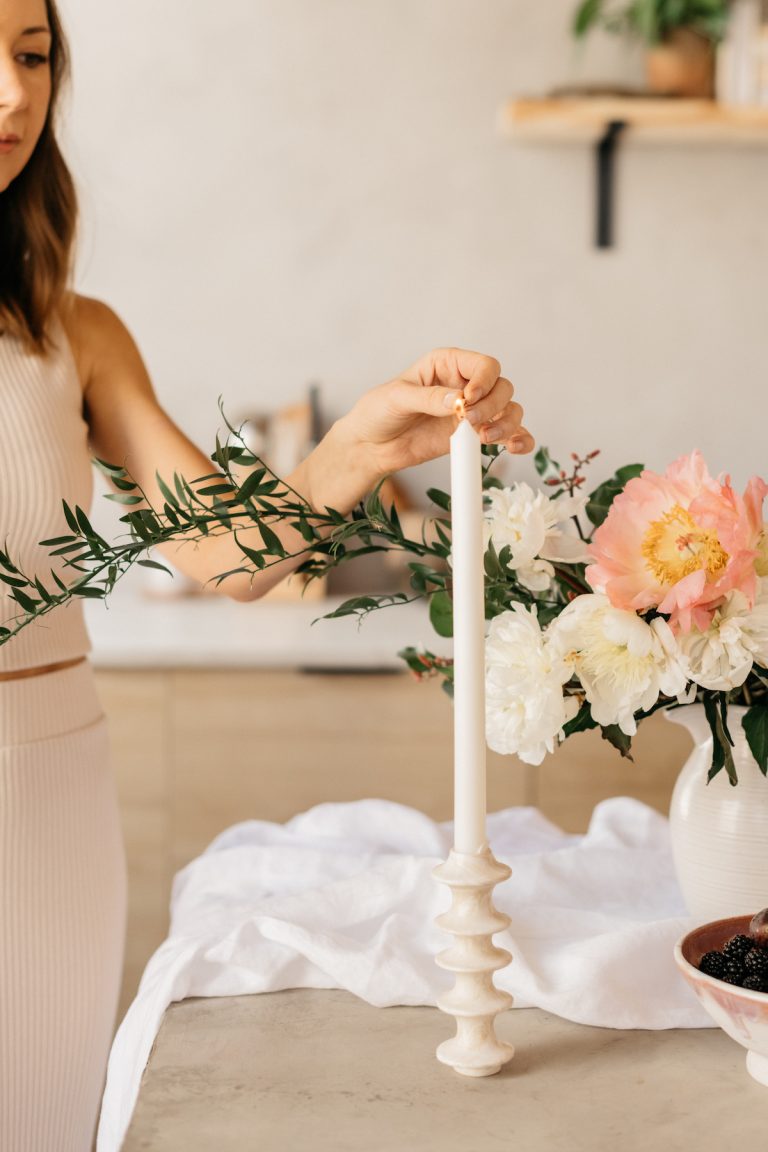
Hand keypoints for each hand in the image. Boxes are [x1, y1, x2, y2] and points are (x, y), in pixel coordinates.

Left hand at [301, 347, 533, 512]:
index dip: (484, 381)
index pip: (483, 365)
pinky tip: (515, 448)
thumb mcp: (396, 398)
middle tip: (469, 422)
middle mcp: (465, 385)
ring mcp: (472, 412)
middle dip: (493, 406)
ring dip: (507, 424)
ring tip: (485, 438)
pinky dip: (518, 439)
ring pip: (509, 410)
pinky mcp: (473, 436)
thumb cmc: (377, 413)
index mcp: (447, 364)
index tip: (469, 400)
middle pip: (502, 387)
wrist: (370, 446)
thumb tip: (458, 401)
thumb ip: (427, 398)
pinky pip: (507, 435)